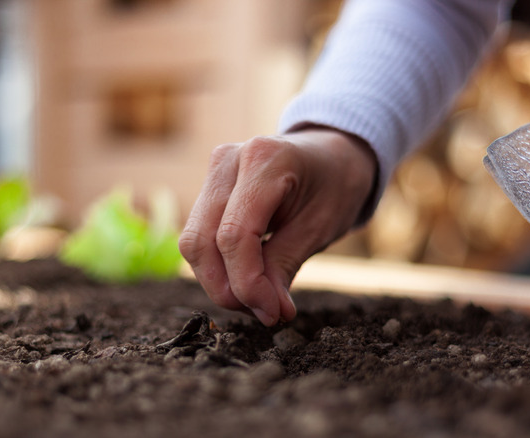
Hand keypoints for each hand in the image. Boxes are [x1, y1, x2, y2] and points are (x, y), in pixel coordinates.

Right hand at [179, 127, 376, 325]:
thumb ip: (284, 267)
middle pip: (202, 241)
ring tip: (260, 300)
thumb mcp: (319, 228)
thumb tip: (267, 314)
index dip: (247, 283)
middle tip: (265, 313)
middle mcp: (228, 160)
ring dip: (220, 282)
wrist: (334, 155)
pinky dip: (220, 267)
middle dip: (228, 288)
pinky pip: (200, 236)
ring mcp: (214, 171)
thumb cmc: (335, 186)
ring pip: (194, 242)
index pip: (234, 235)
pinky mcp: (209, 186)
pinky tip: (249, 280)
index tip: (272, 314)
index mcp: (264, 160)